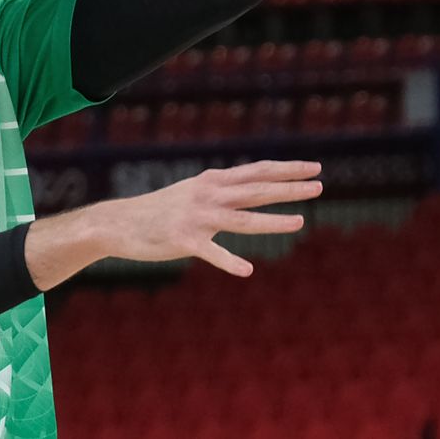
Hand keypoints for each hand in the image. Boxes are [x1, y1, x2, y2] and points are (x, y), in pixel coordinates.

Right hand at [92, 161, 322, 275]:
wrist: (120, 223)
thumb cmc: (161, 209)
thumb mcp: (194, 191)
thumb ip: (221, 189)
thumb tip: (249, 186)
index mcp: (212, 181)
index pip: (257, 171)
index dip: (286, 169)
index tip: (313, 168)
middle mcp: (208, 194)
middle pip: (256, 190)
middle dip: (289, 188)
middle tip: (319, 186)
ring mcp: (197, 217)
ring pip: (242, 219)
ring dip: (272, 221)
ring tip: (300, 222)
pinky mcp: (184, 240)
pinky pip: (212, 253)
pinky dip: (229, 262)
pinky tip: (247, 270)